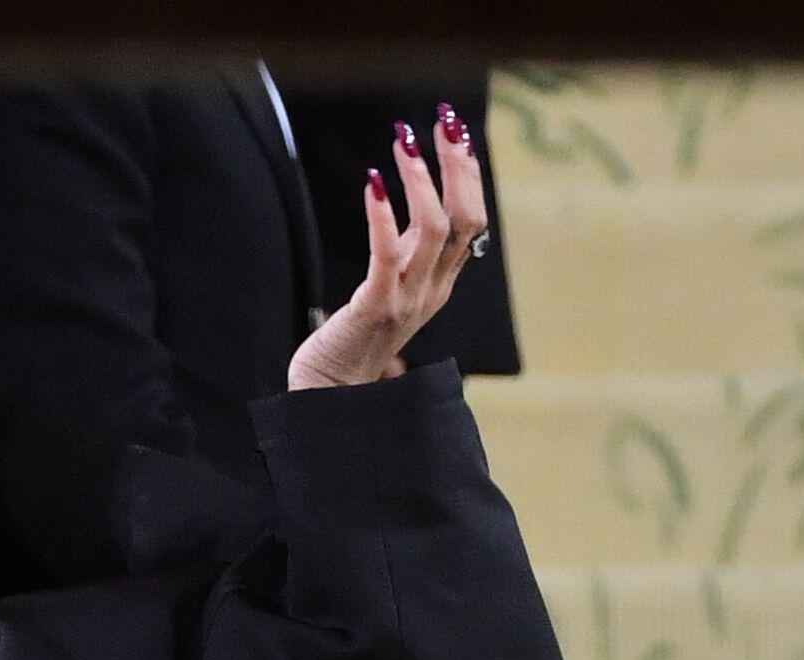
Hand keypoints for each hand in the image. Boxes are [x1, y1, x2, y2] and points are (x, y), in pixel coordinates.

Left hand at [289, 106, 488, 391]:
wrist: (331, 393)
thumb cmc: (358, 337)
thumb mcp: (396, 285)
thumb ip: (412, 247)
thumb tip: (423, 194)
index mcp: (441, 282)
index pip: (472, 218)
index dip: (468, 172)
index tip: (457, 131)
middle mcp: (432, 288)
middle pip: (465, 218)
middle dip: (458, 165)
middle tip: (443, 121)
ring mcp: (407, 299)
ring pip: (435, 230)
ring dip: (420, 179)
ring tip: (403, 140)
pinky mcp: (375, 307)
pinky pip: (386, 254)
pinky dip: (382, 215)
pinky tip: (372, 182)